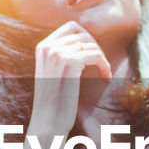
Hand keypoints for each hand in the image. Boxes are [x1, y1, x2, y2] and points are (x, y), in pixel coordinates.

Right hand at [30, 21, 111, 136]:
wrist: (47, 122)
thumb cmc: (53, 102)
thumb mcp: (51, 73)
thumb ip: (60, 56)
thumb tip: (81, 43)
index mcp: (42, 47)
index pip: (71, 27)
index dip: (86, 38)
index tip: (92, 55)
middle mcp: (48, 47)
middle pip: (82, 33)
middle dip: (95, 47)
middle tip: (100, 64)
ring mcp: (58, 53)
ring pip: (91, 45)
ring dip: (101, 58)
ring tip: (103, 73)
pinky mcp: (70, 62)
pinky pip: (96, 56)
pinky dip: (105, 66)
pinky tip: (106, 78)